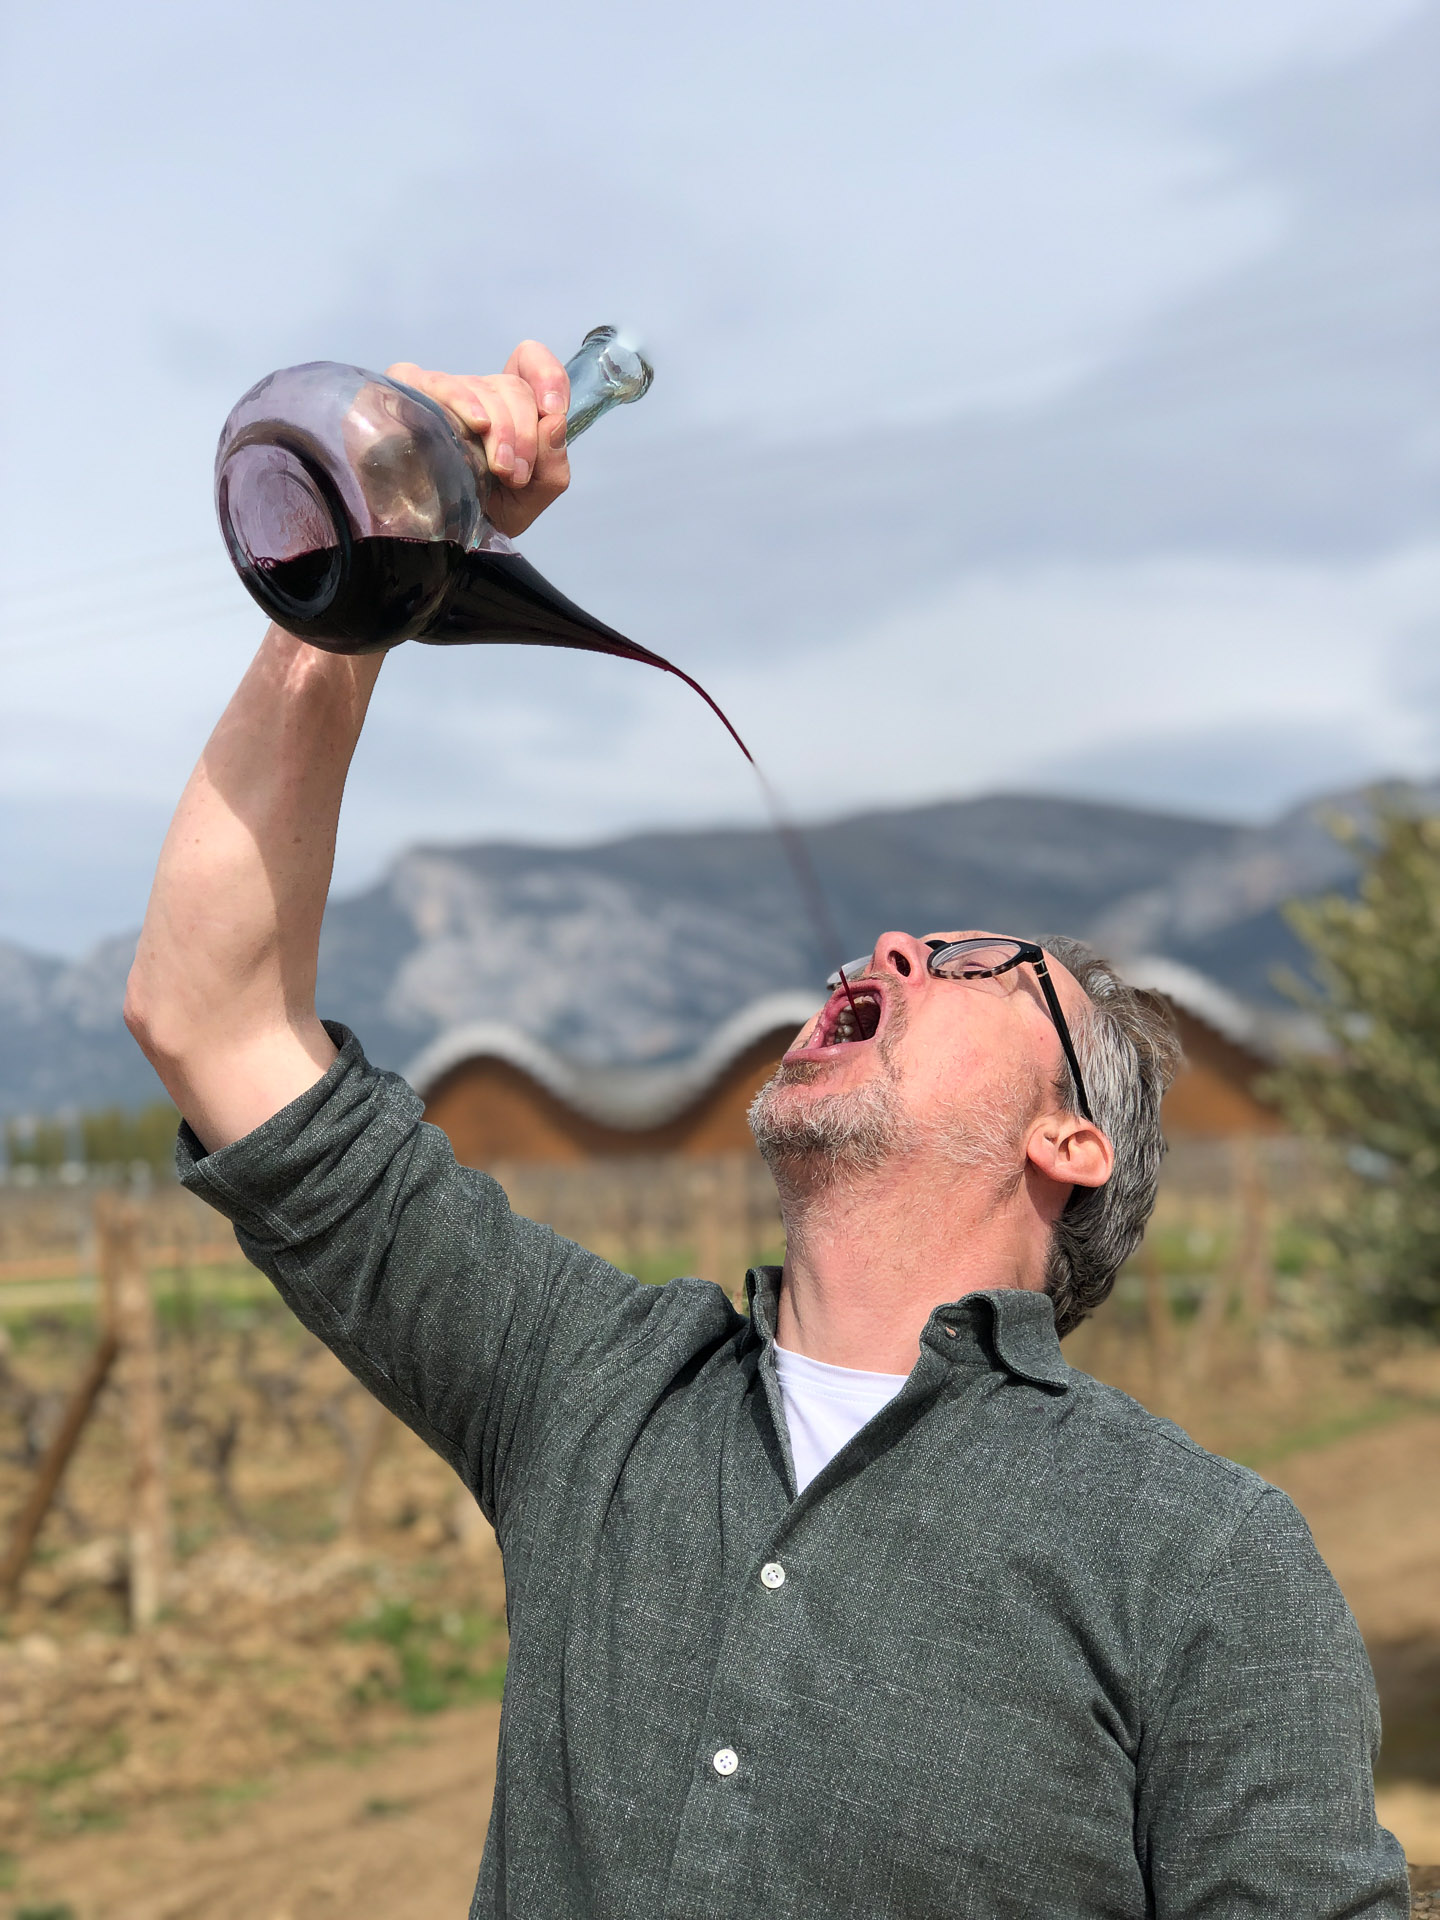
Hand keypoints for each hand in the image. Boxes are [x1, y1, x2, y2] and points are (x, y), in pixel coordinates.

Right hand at [385, 340, 569, 537]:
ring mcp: (447, 391)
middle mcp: (482, 393)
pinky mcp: (411, 392)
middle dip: (525, 433)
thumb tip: (555, 421)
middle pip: (514, 386)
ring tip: (500, 470)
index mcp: (513, 407)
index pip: (531, 361)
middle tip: (517, 474)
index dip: (548, 376)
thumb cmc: (490, 510)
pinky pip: (438, 383)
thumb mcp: (533, 495)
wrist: (444, 536)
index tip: (552, 410)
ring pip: (483, 388)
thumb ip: (554, 463)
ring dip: (501, 430)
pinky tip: (476, 426)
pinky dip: (463, 402)